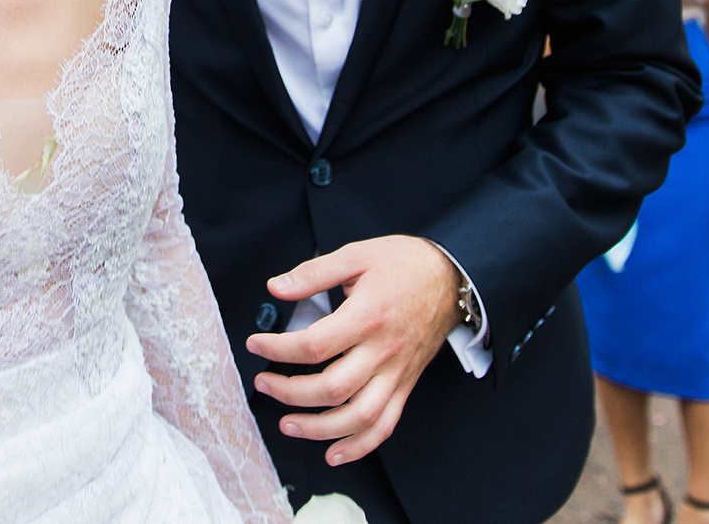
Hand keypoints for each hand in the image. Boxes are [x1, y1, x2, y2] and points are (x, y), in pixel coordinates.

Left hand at [247, 235, 459, 466]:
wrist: (451, 278)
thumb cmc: (403, 264)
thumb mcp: (356, 255)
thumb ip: (314, 273)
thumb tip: (276, 288)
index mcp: (367, 317)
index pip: (314, 345)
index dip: (278, 349)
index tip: (256, 345)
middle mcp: (383, 352)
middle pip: (332, 388)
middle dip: (290, 393)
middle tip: (264, 383)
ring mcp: (397, 373)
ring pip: (358, 417)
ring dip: (319, 429)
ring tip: (288, 425)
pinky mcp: (406, 385)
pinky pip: (385, 425)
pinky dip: (359, 446)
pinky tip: (333, 453)